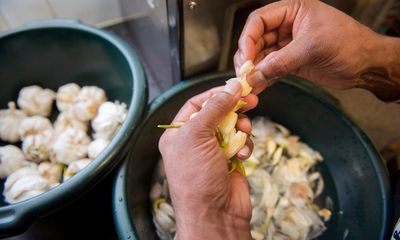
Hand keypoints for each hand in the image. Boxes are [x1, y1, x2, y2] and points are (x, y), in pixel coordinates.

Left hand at [159, 80, 253, 238]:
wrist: (215, 215)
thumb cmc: (197, 178)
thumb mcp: (198, 136)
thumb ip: (214, 108)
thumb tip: (230, 87)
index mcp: (179, 134)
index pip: (196, 104)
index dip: (215, 94)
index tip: (234, 87)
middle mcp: (194, 141)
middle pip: (217, 113)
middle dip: (234, 108)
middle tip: (251, 99)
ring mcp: (213, 152)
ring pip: (233, 127)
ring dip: (241, 128)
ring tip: (245, 132)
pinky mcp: (230, 161)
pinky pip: (242, 143)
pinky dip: (245, 146)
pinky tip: (243, 154)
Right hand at [235, 0, 399, 100]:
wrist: (367, 65)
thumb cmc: (349, 44)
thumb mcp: (311, 48)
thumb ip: (280, 62)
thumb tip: (255, 75)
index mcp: (292, 11)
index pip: (259, 21)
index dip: (248, 39)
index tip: (246, 58)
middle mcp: (287, 27)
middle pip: (256, 40)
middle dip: (249, 57)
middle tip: (244, 74)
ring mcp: (288, 45)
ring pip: (262, 57)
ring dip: (254, 71)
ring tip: (249, 86)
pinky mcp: (291, 62)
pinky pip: (271, 69)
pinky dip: (264, 79)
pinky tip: (258, 88)